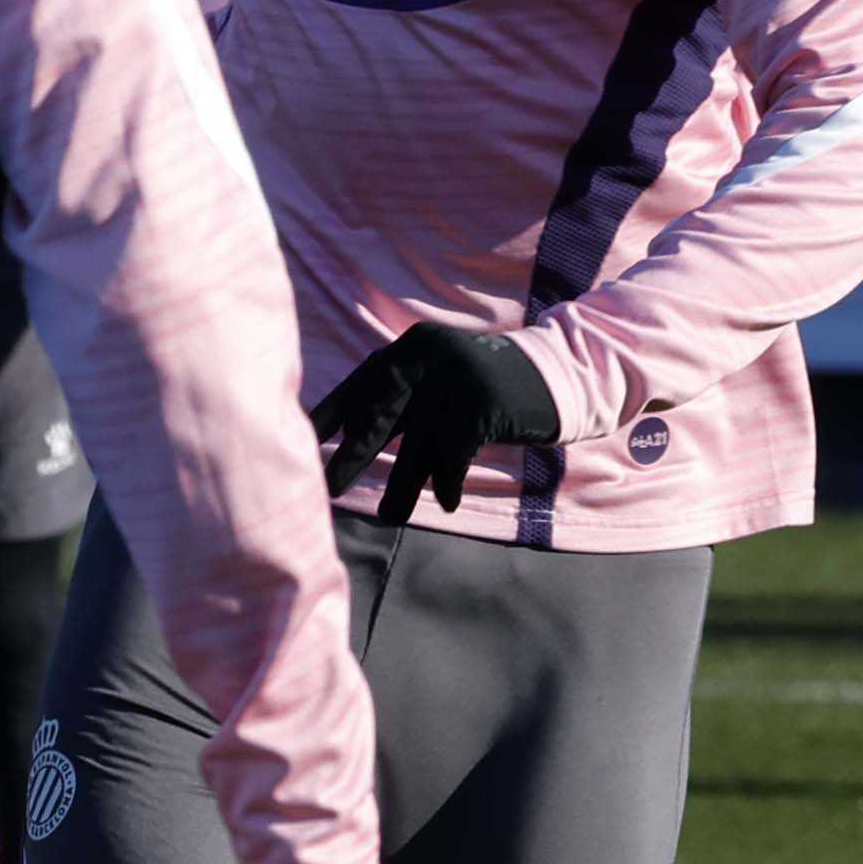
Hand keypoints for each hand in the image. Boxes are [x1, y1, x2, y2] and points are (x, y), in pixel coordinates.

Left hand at [310, 324, 561, 526]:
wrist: (558, 375)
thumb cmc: (490, 388)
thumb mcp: (443, 380)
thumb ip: (404, 398)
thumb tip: (351, 439)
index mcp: (413, 347)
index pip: (362, 382)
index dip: (331, 414)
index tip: (305, 442)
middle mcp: (429, 356)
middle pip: (380, 414)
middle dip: (353, 455)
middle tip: (329, 488)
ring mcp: (456, 378)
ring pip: (416, 445)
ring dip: (402, 487)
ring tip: (388, 517)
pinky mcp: (482, 403)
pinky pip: (452, 455)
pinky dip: (447, 483)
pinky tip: (444, 504)